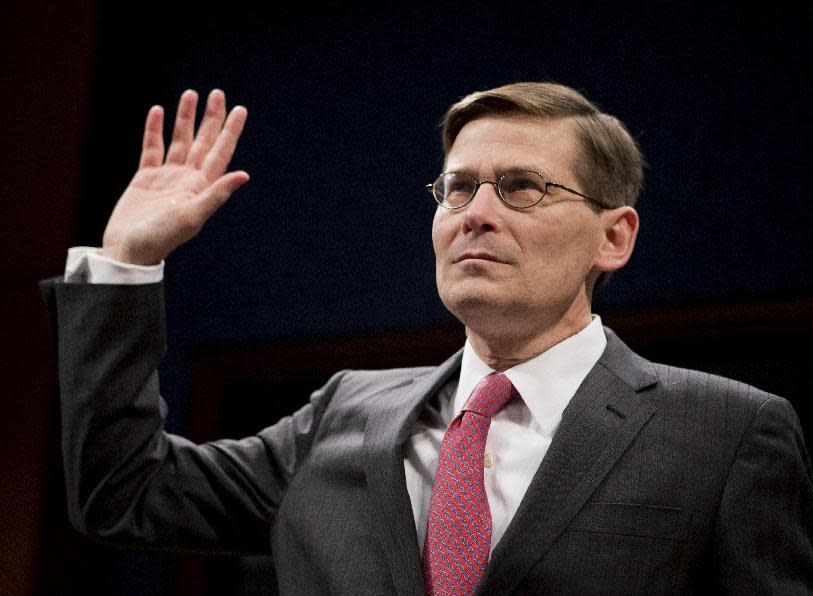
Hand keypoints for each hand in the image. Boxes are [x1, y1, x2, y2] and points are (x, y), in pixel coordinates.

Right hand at [101, 89, 248, 264]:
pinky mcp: (145, 179)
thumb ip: (216, 195)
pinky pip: (152, 149)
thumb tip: (243, 175)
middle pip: (203, 141)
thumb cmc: (160, 239)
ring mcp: (167, 178)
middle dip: (211, 118)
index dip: (231, 131)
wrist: (128, 252)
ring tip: (190, 93)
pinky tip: (157, 112)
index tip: (241, 109)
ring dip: (185, 118)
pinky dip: (154, 130)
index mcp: (202, 187)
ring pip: (179, 141)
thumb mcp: (191, 217)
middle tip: (218, 93)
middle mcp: (187, 179)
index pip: (221, 152)